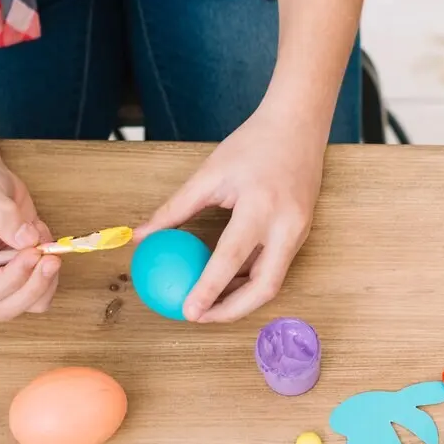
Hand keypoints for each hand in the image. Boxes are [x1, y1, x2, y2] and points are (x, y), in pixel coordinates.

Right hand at [0, 164, 59, 319]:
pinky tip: (44, 244)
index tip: (32, 253)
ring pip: (30, 304)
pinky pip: (44, 291)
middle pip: (6, 308)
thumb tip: (28, 240)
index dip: (11, 278)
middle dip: (33, 285)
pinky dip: (52, 272)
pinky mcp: (20, 282)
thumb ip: (3, 217)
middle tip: (50, 255)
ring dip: (46, 278)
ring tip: (44, 242)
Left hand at [135, 109, 323, 322]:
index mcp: (261, 207)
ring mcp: (300, 232)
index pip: (232, 258)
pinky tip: (229, 281)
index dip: (209, 289)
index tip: (188, 311)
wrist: (299, 126)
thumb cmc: (252, 144)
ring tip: (211, 303)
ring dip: (243, 298)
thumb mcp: (209, 174)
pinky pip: (277, 266)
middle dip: (233, 311)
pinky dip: (252, 279)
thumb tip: (140, 237)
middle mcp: (287, 225)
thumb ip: (175, 208)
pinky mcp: (302, 233)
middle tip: (200, 317)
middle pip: (264, 287)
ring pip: (273, 281)